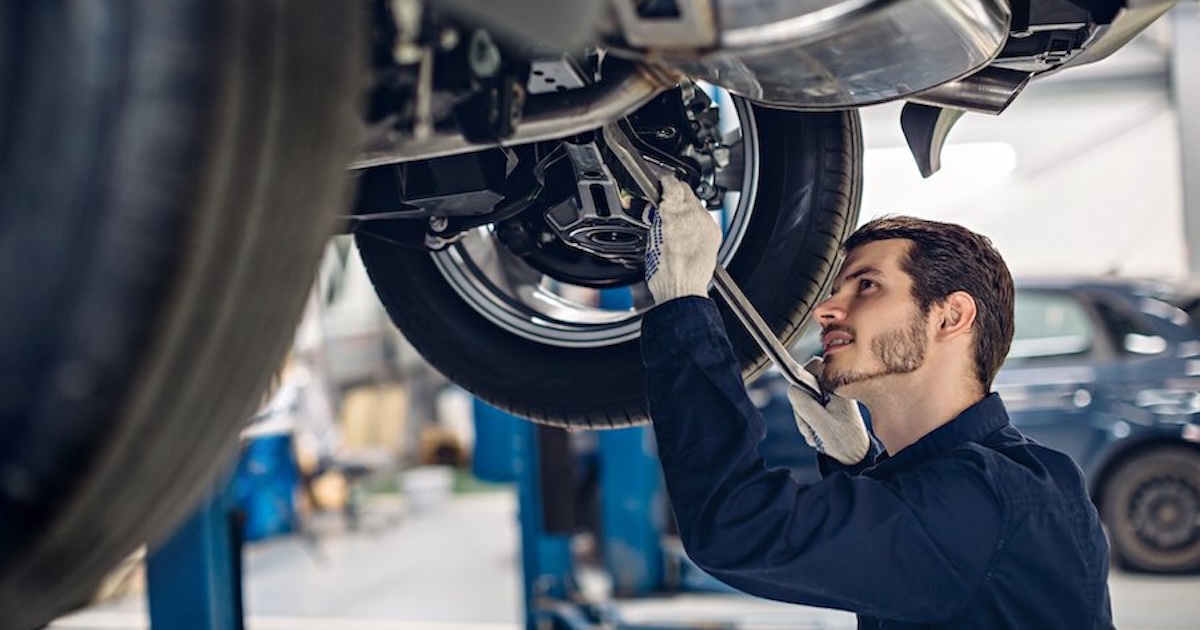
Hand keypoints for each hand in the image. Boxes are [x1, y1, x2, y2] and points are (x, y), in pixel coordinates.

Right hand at [644, 176, 721, 303]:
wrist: (682, 290)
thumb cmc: (664, 273)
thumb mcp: (651, 238)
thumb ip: (658, 218)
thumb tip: (659, 210)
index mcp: (673, 214)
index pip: (672, 183)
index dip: (664, 180)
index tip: (661, 181)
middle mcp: (693, 215)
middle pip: (686, 190)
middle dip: (676, 193)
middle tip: (666, 200)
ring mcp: (706, 223)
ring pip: (696, 204)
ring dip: (686, 207)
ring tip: (676, 221)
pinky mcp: (714, 233)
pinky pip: (705, 218)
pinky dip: (696, 220)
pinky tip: (687, 232)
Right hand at [787, 358, 869, 464]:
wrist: (853, 456)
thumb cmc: (843, 440)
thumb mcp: (820, 422)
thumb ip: (803, 403)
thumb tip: (792, 388)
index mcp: (838, 386)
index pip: (813, 366)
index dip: (802, 380)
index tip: (803, 399)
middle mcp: (834, 388)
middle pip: (803, 384)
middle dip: (802, 406)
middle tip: (811, 424)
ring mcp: (829, 397)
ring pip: (803, 399)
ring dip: (804, 417)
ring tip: (816, 432)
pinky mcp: (826, 407)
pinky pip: (807, 408)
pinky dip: (807, 421)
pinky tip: (817, 432)